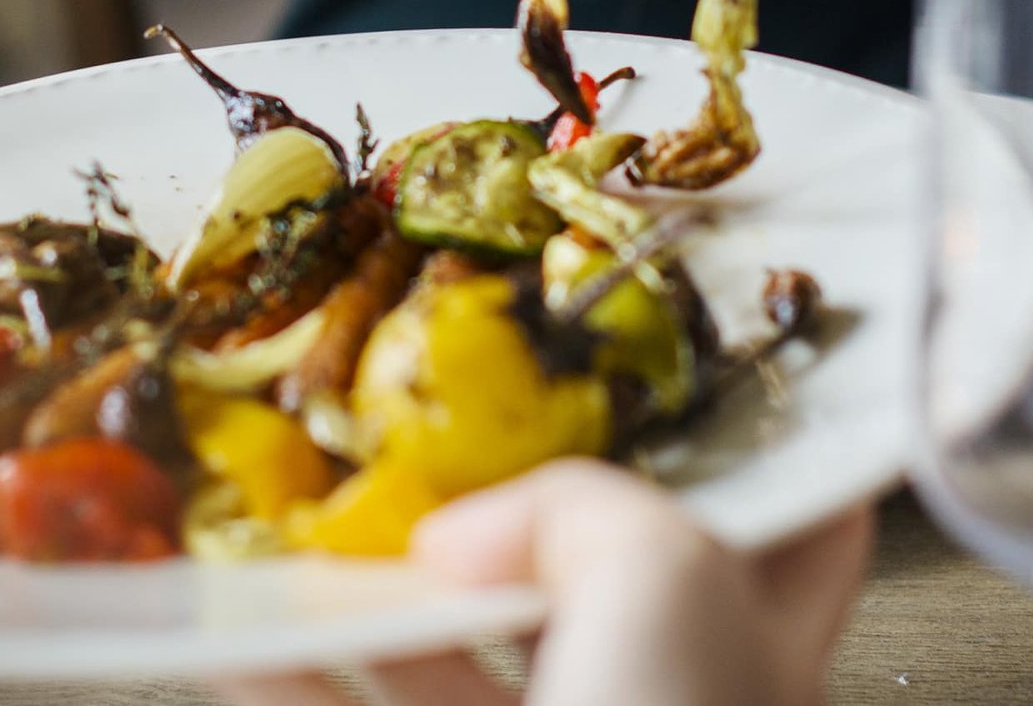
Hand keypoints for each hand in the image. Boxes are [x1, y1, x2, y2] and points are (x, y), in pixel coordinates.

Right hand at [219, 459, 873, 705]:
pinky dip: (297, 680)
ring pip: (457, 658)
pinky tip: (238, 637)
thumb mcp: (669, 603)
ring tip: (303, 520)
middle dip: (511, 502)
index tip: (680, 362)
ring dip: (374, 592)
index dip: (752, 437)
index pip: (794, 521)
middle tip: (443, 424)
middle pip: (590, 573)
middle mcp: (659, 704)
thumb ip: (594, 516)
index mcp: (750, 652)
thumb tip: (471, 533)